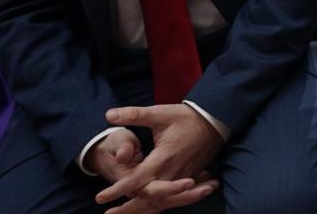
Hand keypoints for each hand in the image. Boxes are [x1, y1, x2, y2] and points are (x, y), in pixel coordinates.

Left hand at [94, 106, 223, 211]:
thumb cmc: (186, 118)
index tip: (101, 198)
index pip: (136, 180)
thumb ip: (134, 115)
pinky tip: (148, 209)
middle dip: (128, 209)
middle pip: (147, 197)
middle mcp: (172, 172)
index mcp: (163, 158)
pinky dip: (160, 205)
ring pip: (160, 201)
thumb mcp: (160, 113)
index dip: (117, 189)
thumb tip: (109, 114)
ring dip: (142, 210)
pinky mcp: (190, 177)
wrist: (215, 121)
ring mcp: (182, 176)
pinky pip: (173, 198)